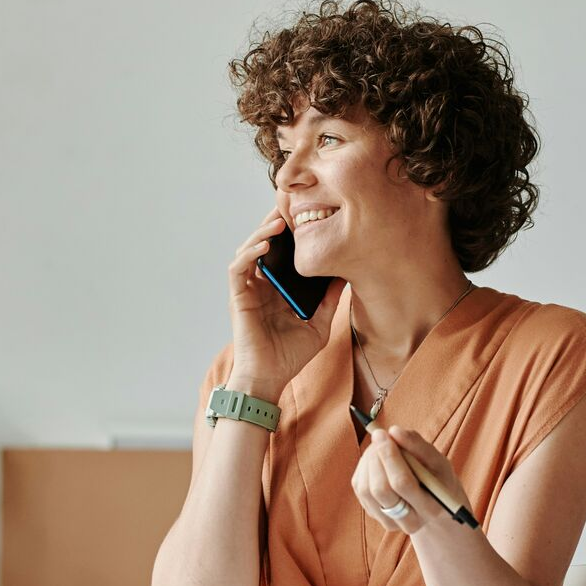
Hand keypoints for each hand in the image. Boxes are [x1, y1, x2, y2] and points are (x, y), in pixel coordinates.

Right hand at [226, 208, 344, 400]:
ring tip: (279, 221)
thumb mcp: (320, 323)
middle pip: (264, 244)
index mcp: (278, 288)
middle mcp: (262, 285)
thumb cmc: (290, 356)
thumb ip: (330, 300)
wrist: (269, 379)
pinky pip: (238, 269)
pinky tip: (265, 246)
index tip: (307, 215)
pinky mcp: (238, 298)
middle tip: (291, 205)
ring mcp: (248, 290)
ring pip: (249, 250)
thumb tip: (347, 275)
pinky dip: (250, 254)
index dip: (290, 232)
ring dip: (262, 234)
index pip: (283, 252)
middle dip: (275, 223)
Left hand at [351, 426, 469, 536]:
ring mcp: (388, 521)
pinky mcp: (373, 513)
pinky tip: (376, 459)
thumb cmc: (436, 478)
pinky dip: (364, 467)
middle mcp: (409, 521)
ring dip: (369, 461)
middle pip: (381, 490)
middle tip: (380, 435)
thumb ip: (418, 445)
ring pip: (366, 489)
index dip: (390, 456)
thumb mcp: (437, 460)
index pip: (402, 483)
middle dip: (377, 457)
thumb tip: (394, 431)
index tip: (385, 433)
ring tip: (380, 447)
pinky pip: (360, 488)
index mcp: (430, 508)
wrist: (434, 503)